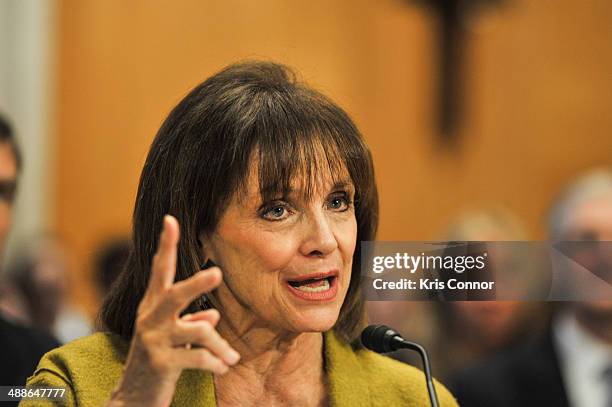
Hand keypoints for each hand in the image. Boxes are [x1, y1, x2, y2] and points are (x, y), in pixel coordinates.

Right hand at [108, 215, 239, 406]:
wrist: (135, 399)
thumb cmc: (160, 361)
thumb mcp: (175, 337)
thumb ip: (191, 321)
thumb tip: (214, 312)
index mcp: (152, 307)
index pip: (160, 271)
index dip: (166, 245)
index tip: (171, 219)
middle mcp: (150, 319)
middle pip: (175, 294)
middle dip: (197, 284)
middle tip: (217, 273)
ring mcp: (153, 341)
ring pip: (200, 330)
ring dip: (221, 346)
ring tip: (230, 358)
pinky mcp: (161, 364)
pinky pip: (200, 358)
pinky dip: (216, 364)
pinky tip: (222, 369)